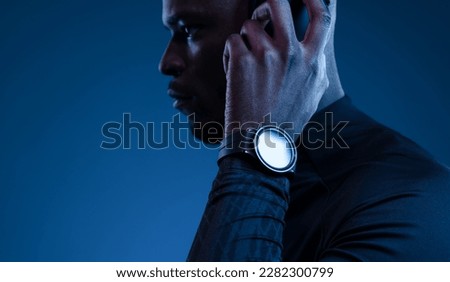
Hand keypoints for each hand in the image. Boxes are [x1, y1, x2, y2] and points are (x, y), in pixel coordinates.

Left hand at [223, 0, 332, 138]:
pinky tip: (234, 72)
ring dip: (244, 39)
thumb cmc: (285, 121)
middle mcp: (292, 53)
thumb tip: (318, 52)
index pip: (321, 17)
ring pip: (250, 24)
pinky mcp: (242, 60)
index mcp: (313, 61)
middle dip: (268, 1)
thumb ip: (317, 68)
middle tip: (261, 12)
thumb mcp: (313, 94)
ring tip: (245, 61)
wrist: (258, 143)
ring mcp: (266, 55)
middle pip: (280, 3)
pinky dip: (230, 53)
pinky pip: (233, 40)